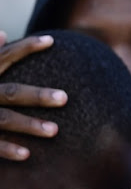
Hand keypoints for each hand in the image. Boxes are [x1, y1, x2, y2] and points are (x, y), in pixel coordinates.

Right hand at [0, 32, 67, 159]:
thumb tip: (4, 34)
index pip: (5, 57)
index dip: (26, 47)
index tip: (51, 40)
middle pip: (12, 92)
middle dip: (38, 96)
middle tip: (65, 98)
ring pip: (4, 119)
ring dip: (29, 125)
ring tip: (55, 130)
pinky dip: (7, 149)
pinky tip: (28, 154)